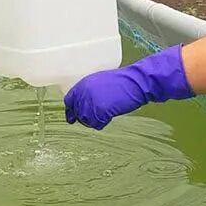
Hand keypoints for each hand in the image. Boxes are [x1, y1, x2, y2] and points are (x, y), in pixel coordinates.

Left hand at [64, 44, 194, 129]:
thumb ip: (89, 91)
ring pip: (86, 121)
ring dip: (95, 121)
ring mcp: (91, 102)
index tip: (72, 119)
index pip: (69, 100)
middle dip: (85, 118)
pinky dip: (103, 123)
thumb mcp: (101, 81)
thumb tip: (83, 105)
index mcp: (83, 84)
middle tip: (97, 118)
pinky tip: (110, 116)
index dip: (71, 111)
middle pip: (78, 113)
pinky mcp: (100, 111)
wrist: (136, 82)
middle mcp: (84, 93)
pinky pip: (97, 124)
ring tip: (106, 114)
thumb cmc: (123, 81)